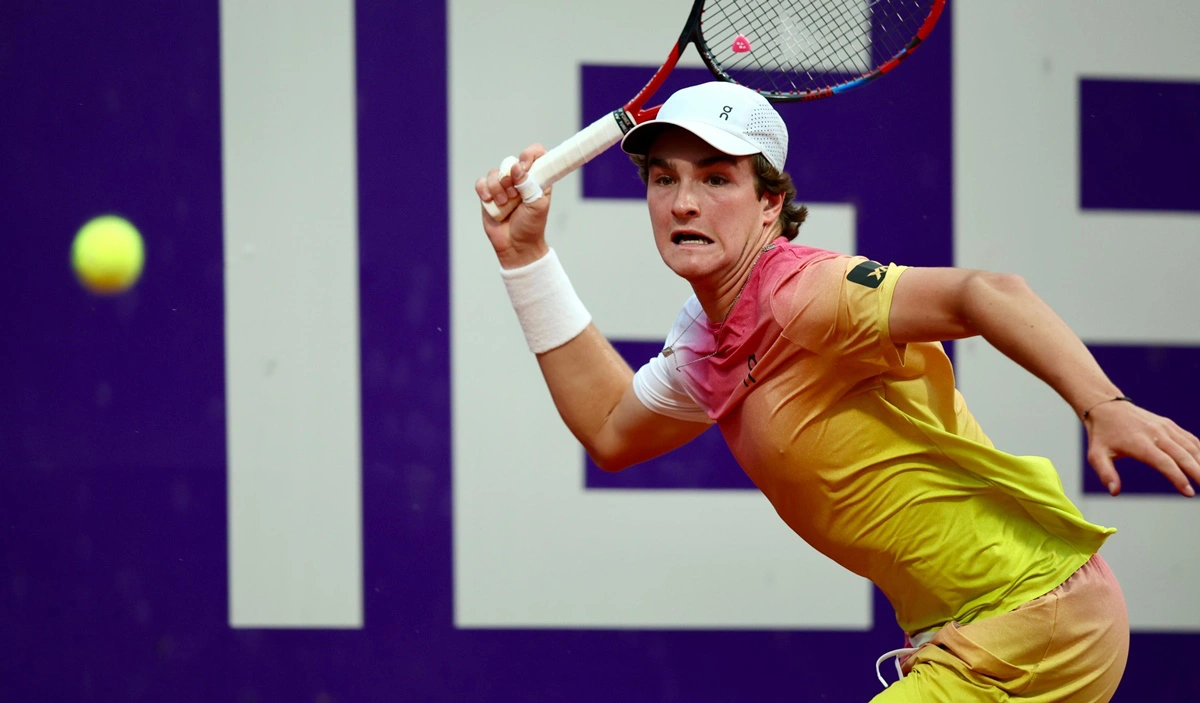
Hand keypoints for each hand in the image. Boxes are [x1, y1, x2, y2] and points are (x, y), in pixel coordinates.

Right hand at [475, 144, 552, 269]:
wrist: (516, 246)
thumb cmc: (531, 226)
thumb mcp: (537, 205)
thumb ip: (529, 185)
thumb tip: (517, 167)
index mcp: (536, 179)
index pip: (535, 154)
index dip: (529, 155)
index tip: (525, 166)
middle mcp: (519, 179)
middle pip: (510, 162)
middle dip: (509, 177)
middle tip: (514, 194)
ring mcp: (502, 186)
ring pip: (494, 173)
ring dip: (498, 188)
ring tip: (504, 203)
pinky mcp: (488, 195)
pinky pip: (481, 183)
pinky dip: (484, 190)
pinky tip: (490, 201)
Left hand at [1084, 400, 1199, 495]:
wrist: (1106, 407)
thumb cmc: (1101, 434)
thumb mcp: (1096, 455)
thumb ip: (1105, 474)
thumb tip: (1114, 492)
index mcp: (1139, 443)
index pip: (1164, 463)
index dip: (1178, 478)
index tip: (1189, 493)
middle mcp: (1156, 434)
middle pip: (1183, 455)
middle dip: (1198, 473)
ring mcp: (1164, 427)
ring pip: (1190, 446)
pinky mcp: (1169, 424)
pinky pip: (1189, 438)